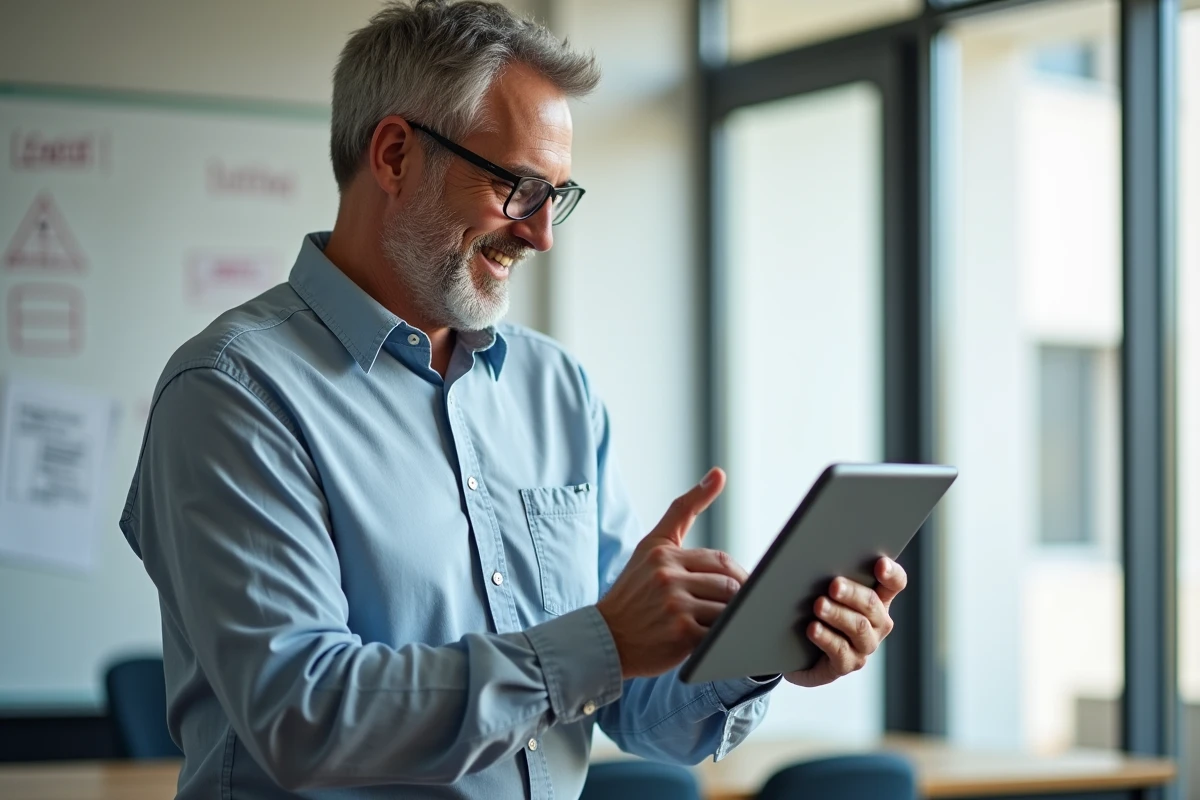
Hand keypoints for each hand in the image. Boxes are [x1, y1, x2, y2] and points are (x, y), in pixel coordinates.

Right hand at [596, 468, 748, 678]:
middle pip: (728, 584)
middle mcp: (667, 575)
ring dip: (731, 618)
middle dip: (736, 599)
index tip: (735, 588)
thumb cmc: (633, 593)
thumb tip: (720, 473)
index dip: (735, 577)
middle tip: (731, 611)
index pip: (720, 561)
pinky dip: (723, 637)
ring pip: (727, 607)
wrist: (604, 639)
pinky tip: (712, 640)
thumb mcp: (652, 545)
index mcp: (663, 553)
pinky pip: (719, 632)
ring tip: (719, 626)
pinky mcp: (680, 633)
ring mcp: (673, 605)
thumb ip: (684, 509)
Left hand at [784, 557, 906, 687]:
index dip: (891, 574)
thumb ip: (831, 573)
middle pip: (872, 604)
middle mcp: (877, 623)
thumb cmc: (813, 609)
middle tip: (834, 585)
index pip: (895, 583)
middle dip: (853, 593)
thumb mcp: (824, 589)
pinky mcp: (847, 664)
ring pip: (858, 627)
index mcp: (877, 599)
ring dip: (838, 614)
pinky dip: (826, 638)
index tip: (880, 564)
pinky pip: (840, 651)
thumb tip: (820, 555)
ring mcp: (864, 645)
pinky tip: (813, 628)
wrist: (796, 649)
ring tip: (818, 605)